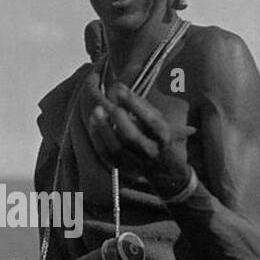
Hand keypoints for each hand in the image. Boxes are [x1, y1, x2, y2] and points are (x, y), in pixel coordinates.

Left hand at [81, 70, 196, 198]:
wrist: (166, 171)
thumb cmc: (160, 138)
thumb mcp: (162, 120)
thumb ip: (142, 106)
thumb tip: (118, 88)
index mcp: (164, 136)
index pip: (151, 120)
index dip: (134, 103)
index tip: (119, 88)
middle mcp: (151, 151)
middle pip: (133, 137)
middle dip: (119, 118)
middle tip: (108, 102)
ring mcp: (136, 162)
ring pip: (117, 148)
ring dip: (105, 128)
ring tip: (97, 110)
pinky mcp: (123, 169)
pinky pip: (107, 155)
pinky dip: (98, 138)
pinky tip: (94, 122)